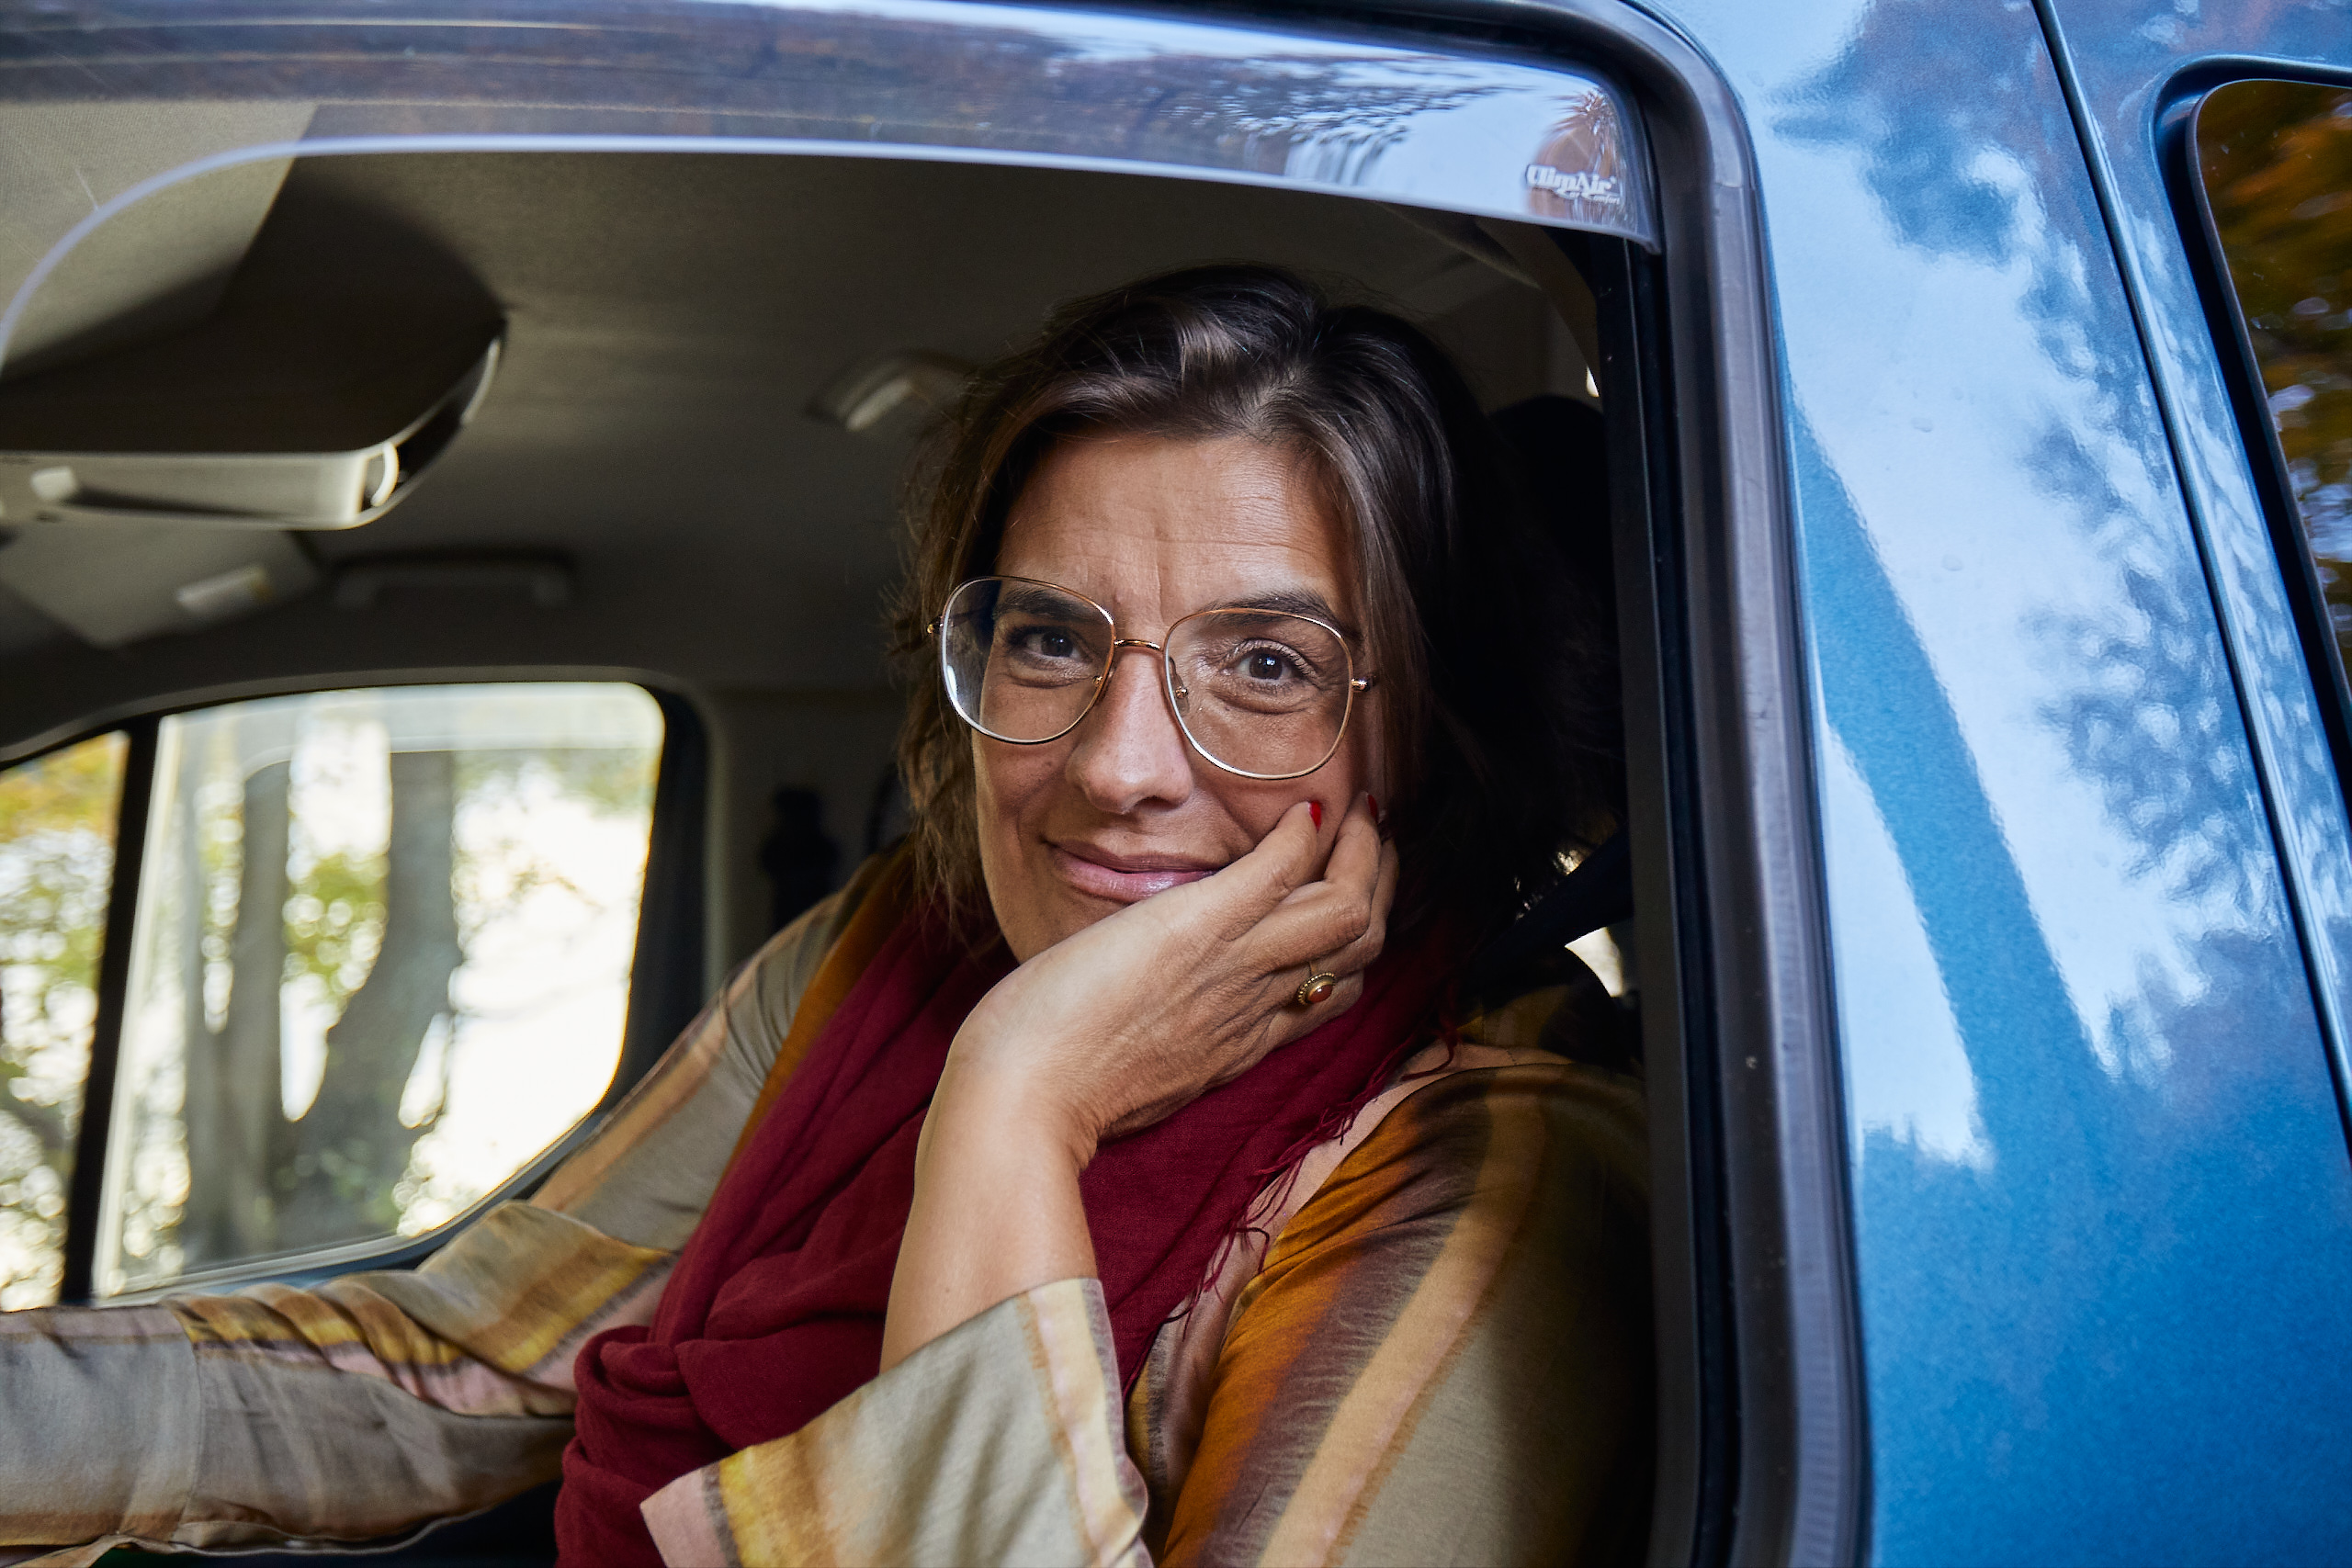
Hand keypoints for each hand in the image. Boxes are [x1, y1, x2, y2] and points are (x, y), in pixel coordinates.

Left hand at [943, 791, 1398, 1157]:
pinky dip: (1305, 836)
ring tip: (1362, 813)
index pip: (1335, 993)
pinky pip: (1281, 874)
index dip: (1356, 944)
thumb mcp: (1129, 1078)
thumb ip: (1159, 1046)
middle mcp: (1256, 1011)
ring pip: (1346, 913)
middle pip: (1362, 951)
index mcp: (1239, 1046)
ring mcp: (1235, 969)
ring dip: (1365, 853)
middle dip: (1382, 888)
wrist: (1022, 1100)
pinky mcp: (1200, 929)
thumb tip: (1155, 1029)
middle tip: (1375, 839)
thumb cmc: (1048, 1092)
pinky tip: (1307, 807)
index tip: (1348, 898)